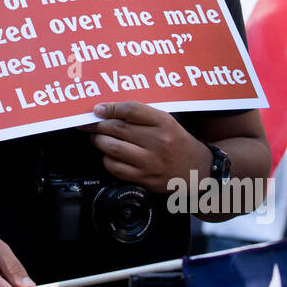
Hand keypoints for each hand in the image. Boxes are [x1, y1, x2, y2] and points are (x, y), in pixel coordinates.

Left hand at [86, 101, 208, 191]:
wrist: (197, 170)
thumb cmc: (177, 142)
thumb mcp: (166, 121)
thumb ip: (141, 115)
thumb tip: (107, 111)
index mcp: (164, 123)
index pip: (132, 109)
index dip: (110, 108)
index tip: (97, 109)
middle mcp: (158, 141)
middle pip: (118, 128)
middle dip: (97, 125)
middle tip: (89, 124)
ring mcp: (151, 162)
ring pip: (114, 148)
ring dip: (98, 141)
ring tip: (96, 137)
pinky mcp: (145, 179)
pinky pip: (116, 168)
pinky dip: (107, 159)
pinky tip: (108, 155)